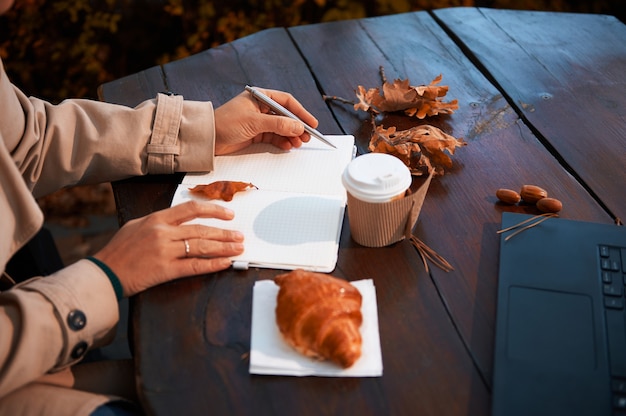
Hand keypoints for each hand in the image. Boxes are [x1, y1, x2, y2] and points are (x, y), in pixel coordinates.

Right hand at [93, 201, 243, 296]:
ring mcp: (164, 251)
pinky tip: (225, 263)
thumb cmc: (119, 250)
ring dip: (223, 248)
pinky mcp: (165, 270)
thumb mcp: (136, 226)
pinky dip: (212, 264)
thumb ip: (159, 222)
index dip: (213, 210)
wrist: (104, 273)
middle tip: (240, 236)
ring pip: (201, 247)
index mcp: (157, 219)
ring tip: (238, 249)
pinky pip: (194, 266)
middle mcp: (163, 232)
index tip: (229, 214)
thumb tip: (182, 221)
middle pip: (201, 230)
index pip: (191, 209)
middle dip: (225, 233)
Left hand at [214, 87, 318, 154]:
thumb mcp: (254, 122)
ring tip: (298, 143)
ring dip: (290, 135)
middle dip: (297, 126)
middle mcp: (260, 107)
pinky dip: (281, 141)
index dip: (300, 112)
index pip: (286, 102)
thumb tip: (298, 127)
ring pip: (281, 127)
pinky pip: (274, 136)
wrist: (208, 139)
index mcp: (260, 97)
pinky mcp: (255, 134)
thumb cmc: (226, 123)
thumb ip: (278, 124)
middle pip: (285, 115)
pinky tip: (287, 146)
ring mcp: (258, 121)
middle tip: (307, 137)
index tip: (311, 123)